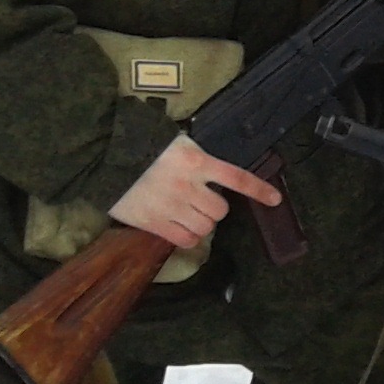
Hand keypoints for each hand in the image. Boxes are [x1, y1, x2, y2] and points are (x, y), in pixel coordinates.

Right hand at [108, 135, 282, 249]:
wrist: (108, 158)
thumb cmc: (145, 147)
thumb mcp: (179, 143)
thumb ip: (200, 158)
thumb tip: (216, 173)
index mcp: (198, 161)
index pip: (237, 177)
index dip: (259, 190)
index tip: (276, 200)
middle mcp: (189, 186)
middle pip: (220, 211)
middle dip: (214, 209)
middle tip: (201, 202)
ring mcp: (172, 206)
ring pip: (205, 228)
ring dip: (201, 223)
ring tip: (187, 214)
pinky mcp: (155, 223)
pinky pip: (184, 240)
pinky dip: (186, 237)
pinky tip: (178, 227)